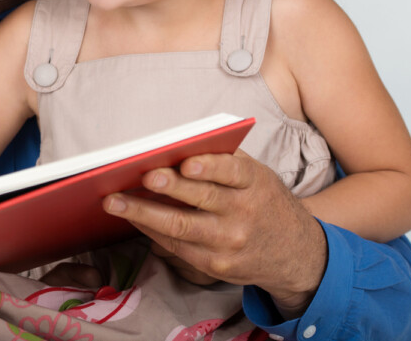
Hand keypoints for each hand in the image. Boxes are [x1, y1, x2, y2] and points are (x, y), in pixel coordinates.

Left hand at [103, 150, 326, 315]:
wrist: (297, 255)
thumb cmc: (265, 202)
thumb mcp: (257, 176)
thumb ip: (223, 160)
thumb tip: (175, 145)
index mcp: (255, 184)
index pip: (232, 172)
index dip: (209, 167)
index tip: (185, 162)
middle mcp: (244, 214)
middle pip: (200, 200)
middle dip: (166, 188)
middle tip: (135, 178)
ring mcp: (229, 243)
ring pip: (180, 227)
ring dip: (142, 213)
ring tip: (113, 202)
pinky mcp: (216, 265)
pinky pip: (176, 246)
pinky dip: (150, 230)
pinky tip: (131, 216)